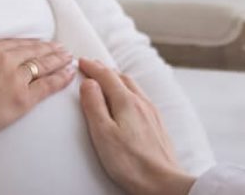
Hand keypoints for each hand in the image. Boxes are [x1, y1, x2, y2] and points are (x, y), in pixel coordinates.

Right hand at [0, 39, 75, 142]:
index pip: (17, 44)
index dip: (32, 44)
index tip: (41, 43)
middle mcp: (4, 60)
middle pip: (34, 51)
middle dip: (50, 49)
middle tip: (61, 49)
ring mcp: (15, 79)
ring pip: (44, 65)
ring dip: (59, 61)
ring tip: (68, 59)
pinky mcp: (21, 99)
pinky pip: (47, 85)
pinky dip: (61, 78)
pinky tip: (69, 74)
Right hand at [78, 58, 195, 194]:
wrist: (163, 183)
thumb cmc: (131, 163)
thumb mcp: (103, 133)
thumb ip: (94, 105)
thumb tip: (89, 83)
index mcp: (127, 102)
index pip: (106, 76)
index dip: (92, 67)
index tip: (81, 61)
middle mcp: (142, 103)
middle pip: (122, 78)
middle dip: (105, 70)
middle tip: (92, 67)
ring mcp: (152, 113)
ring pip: (133, 87)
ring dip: (118, 79)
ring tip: (107, 79)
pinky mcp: (157, 125)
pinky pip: (141, 98)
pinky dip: (128, 91)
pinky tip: (128, 101)